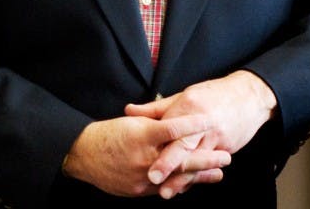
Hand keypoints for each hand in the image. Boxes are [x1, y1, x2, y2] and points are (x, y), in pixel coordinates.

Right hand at [62, 114, 230, 197]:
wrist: (83, 156)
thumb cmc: (107, 134)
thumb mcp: (131, 122)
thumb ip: (154, 121)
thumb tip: (177, 119)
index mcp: (142, 134)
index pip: (173, 129)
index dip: (193, 125)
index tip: (210, 121)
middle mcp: (144, 157)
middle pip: (181, 159)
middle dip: (206, 158)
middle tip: (226, 156)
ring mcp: (142, 176)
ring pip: (177, 178)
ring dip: (200, 176)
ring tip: (218, 173)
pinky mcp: (139, 190)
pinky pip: (165, 188)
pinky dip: (180, 184)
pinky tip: (194, 183)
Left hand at [125, 71, 277, 196]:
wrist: (249, 97)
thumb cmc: (212, 94)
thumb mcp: (183, 96)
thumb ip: (156, 108)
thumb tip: (128, 111)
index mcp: (189, 106)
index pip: (170, 128)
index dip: (157, 143)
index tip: (144, 153)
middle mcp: (203, 123)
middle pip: (184, 146)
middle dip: (168, 164)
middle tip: (153, 179)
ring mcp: (216, 137)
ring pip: (196, 161)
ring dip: (182, 178)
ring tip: (167, 192)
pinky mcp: (227, 147)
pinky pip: (208, 165)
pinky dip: (196, 176)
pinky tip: (184, 187)